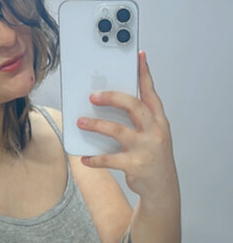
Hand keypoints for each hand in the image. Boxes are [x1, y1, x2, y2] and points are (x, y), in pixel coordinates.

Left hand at [77, 51, 177, 201]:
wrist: (162, 187)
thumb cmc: (152, 155)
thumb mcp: (152, 134)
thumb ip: (137, 119)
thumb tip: (108, 102)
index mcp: (158, 120)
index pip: (151, 92)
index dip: (144, 73)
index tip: (138, 56)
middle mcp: (155, 131)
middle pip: (133, 106)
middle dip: (113, 97)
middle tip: (93, 96)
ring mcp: (146, 148)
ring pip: (118, 131)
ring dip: (96, 126)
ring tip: (80, 123)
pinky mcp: (135, 165)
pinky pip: (110, 159)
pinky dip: (95, 159)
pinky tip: (84, 158)